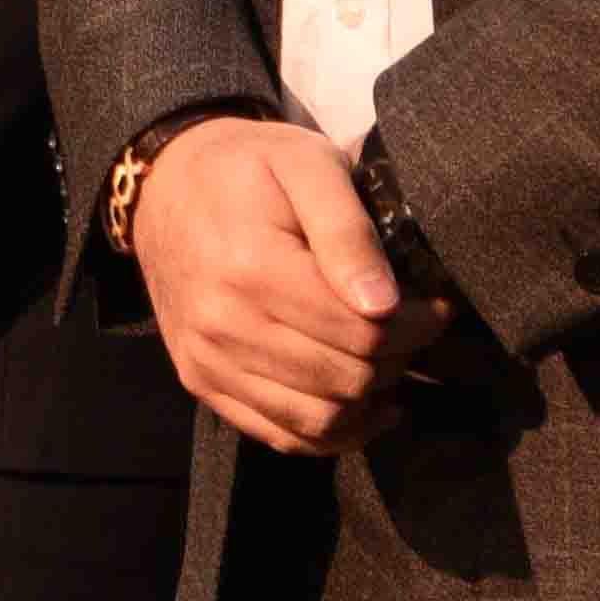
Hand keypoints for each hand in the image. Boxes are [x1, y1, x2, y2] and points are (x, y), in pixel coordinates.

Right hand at [132, 116, 445, 456]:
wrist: (163, 184)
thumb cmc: (248, 167)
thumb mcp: (307, 165)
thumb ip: (348, 231)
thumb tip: (385, 305)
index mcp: (253, 268)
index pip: (363, 332)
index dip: (418, 328)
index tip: (436, 306)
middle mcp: (224, 325)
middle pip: (347, 379)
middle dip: (398, 360)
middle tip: (412, 331)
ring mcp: (208, 360)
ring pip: (319, 419)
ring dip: (370, 400)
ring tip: (387, 363)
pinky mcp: (200, 380)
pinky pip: (280, 435)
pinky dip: (331, 433)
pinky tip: (361, 406)